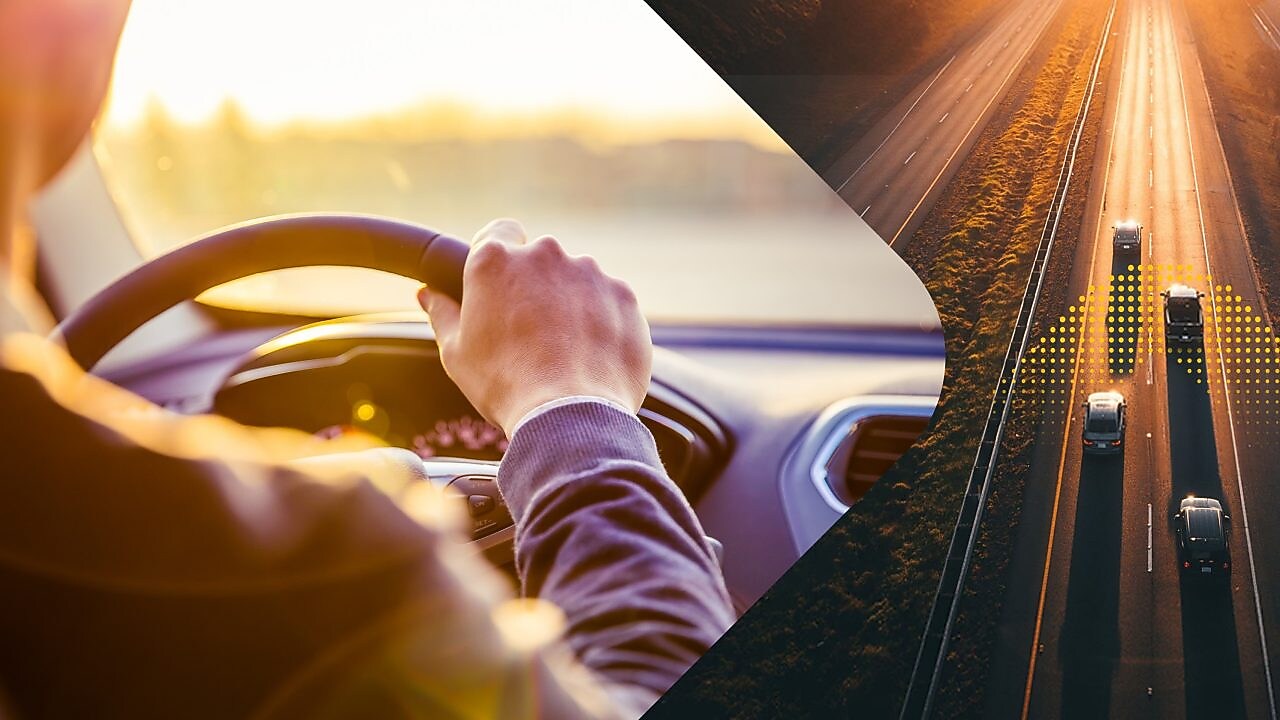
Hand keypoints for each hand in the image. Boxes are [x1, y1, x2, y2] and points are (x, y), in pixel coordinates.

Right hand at [418, 219, 651, 437]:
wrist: (569, 416)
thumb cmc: (505, 385)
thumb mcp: (457, 353)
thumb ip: (443, 314)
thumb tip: (428, 295)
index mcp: (496, 260)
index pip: (498, 232)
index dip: (500, 256)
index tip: (502, 283)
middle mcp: (545, 254)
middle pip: (540, 259)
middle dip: (537, 286)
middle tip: (531, 331)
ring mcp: (589, 272)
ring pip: (578, 279)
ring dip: (572, 304)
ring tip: (565, 351)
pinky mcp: (623, 296)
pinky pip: (609, 301)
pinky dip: (602, 321)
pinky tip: (591, 355)